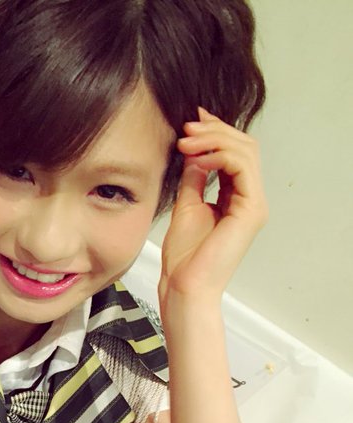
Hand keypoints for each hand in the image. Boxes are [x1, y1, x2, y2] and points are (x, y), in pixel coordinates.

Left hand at [158, 108, 267, 316]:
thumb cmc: (184, 257)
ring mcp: (253, 204)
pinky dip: (219, 155)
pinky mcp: (251, 209)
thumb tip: (194, 151)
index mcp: (236, 199)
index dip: (214, 133)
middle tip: (186, 128)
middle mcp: (249, 199)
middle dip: (214, 131)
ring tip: (186, 140)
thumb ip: (194, 178)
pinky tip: (197, 157)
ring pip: (245, 151)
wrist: (184, 285)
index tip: (190, 122)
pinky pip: (241, 167)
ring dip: (214, 140)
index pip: (233, 154)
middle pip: (243, 147)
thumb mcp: (186, 205)